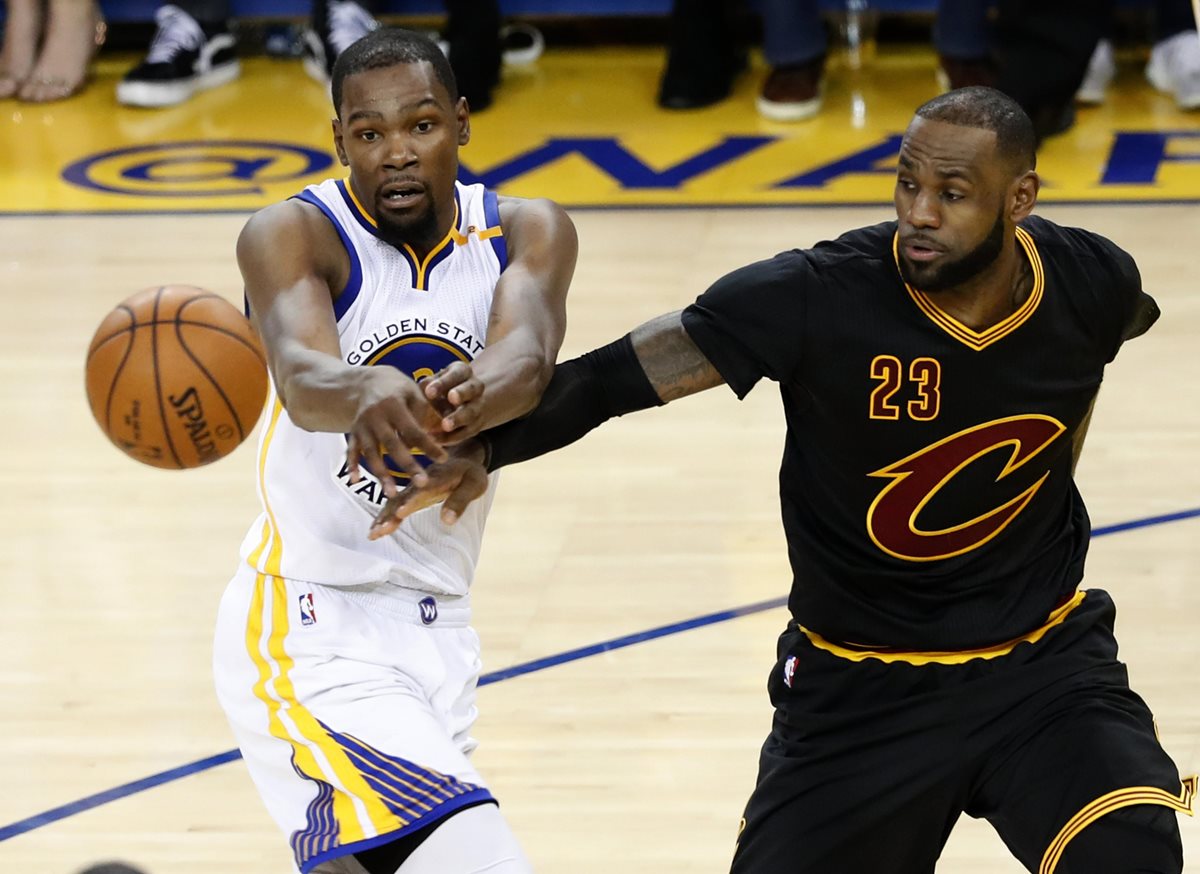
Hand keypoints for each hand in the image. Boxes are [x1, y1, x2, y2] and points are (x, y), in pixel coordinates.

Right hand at [346, 368, 448, 497]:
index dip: (428, 444)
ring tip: (392, 493)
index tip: (443, 458)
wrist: (366, 381)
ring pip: (371, 452)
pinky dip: (351, 465)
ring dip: (381, 473)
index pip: (413, 429)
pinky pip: (351, 450)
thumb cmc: (397, 389)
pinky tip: (355, 480)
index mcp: (394, 404)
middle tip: (422, 482)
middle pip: (392, 444)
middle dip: (407, 464)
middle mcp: (375, 416)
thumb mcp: (413, 391)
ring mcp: (362, 425)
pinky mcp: (353, 432)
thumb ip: (426, 412)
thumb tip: (441, 434)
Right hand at [368, 440, 489, 539]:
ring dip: (383, 517)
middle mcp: (420, 482)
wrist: (463, 459)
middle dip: (390, 514)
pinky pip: (394, 505)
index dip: (411, 501)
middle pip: (402, 497)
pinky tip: (374, 530)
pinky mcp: (410, 494)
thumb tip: (447, 521)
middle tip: (380, 529)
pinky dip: (384, 516)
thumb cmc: (470, 474)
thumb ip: (460, 501)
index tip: (400, 512)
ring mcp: (413, 488)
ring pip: (394, 502)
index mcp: (437, 477)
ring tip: (373, 534)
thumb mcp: (474, 485)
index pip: (422, 490)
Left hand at [422, 361, 486, 443]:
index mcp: (463, 372)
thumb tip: (418, 392)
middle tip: (452, 399)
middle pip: (472, 389)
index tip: (429, 392)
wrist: (458, 402)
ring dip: (459, 418)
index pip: (456, 374)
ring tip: (445, 425)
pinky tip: (437, 439)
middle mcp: (474, 387)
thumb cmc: (439, 389)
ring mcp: (477, 407)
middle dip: (462, 393)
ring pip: (472, 412)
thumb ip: (426, 386)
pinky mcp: (476, 425)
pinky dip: (453, 436)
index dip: (444, 382)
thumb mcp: (433, 382)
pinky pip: (467, 431)